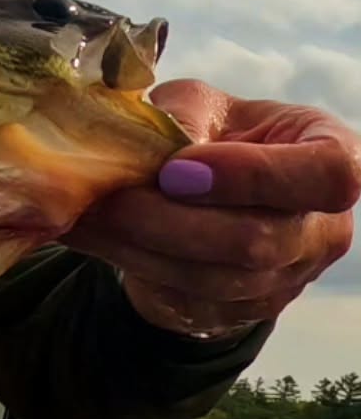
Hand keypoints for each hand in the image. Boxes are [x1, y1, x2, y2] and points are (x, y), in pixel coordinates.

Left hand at [63, 79, 360, 336]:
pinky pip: (181, 295)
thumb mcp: (202, 106)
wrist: (200, 199)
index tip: (178, 169)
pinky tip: (87, 235)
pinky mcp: (237, 312)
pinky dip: (127, 262)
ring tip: (86, 215)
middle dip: (169, 218)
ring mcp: (284, 280)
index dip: (253, 176)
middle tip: (109, 197)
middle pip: (255, 240)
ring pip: (211, 278)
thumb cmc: (213, 138)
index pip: (329, 174)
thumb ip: (186, 114)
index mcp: (332, 158)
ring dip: (138, 246)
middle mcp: (322, 228)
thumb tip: (162, 144)